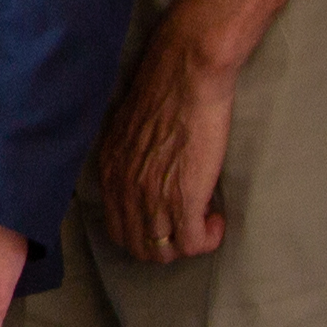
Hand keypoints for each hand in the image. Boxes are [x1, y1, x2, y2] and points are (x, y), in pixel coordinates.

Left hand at [84, 30, 238, 266]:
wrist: (187, 73)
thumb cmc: (165, 89)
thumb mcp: (129, 128)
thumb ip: (130, 158)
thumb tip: (145, 173)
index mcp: (110, 172)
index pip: (118, 229)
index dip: (145, 232)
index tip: (167, 218)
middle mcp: (125, 190)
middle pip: (141, 248)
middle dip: (167, 244)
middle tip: (190, 222)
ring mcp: (153, 197)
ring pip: (166, 252)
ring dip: (189, 241)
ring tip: (206, 218)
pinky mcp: (185, 199)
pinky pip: (193, 244)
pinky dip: (208, 239)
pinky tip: (216, 219)